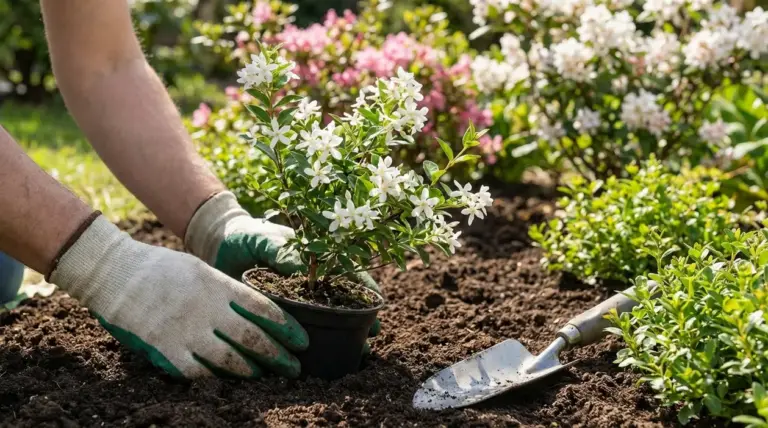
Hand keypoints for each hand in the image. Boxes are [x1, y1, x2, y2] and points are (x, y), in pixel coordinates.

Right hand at [50, 216, 307, 377]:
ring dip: (250, 369)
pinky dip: (213, 377)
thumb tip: (254, 309)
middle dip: (277, 354)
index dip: (286, 328)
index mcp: (218, 284)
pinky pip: (196, 370)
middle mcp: (207, 308)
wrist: (115, 271)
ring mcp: (185, 329)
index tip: (301, 340)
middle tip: (294, 367)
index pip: (263, 308)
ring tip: (264, 375)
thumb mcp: (199, 268)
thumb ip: (225, 290)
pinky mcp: (164, 347)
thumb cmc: (159, 267)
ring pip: (228, 357)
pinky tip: (224, 380)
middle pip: (252, 336)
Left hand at [185, 191, 380, 336]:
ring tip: (357, 350)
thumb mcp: (266, 240)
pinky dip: (311, 339)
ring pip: (324, 317)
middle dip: (361, 316)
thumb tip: (309, 275)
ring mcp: (295, 297)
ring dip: (342, 332)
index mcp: (313, 258)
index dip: (363, 290)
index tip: (376, 306)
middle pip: (342, 299)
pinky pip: (298, 327)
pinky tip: (320, 355)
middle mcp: (308, 280)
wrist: (218, 243)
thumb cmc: (247, 235)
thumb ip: (285, 254)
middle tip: (373, 334)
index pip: (346, 274)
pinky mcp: (277, 312)